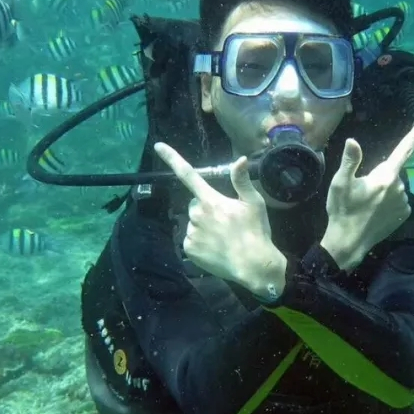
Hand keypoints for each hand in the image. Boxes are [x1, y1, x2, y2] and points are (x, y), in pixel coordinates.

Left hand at [154, 143, 286, 297]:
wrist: (253, 266)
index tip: (158, 146)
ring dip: (204, 226)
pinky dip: (201, 242)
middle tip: (225, 220)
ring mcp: (192, 233)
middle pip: (195, 204)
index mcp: (211, 201)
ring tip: (223, 237)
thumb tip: (240, 159)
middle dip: (206, 208)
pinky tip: (216, 247)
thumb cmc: (256, 232)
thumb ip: (242, 181)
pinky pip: (191, 240)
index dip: (172, 158)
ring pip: (194, 223)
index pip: (189, 174)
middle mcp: (198, 215)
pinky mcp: (189, 249)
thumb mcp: (254, 204)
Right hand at [321, 117, 413, 271]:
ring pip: (395, 187)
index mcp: (385, 176)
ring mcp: (404, 202)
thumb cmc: (342, 211)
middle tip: (361, 191)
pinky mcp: (405, 215)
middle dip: (380, 176)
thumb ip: (350, 161)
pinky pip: (398, 200)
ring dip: (384, 190)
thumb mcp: (340, 183)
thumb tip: (353, 141)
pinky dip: (389, 202)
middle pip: (392, 172)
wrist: (348, 243)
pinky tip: (375, 212)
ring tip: (366, 204)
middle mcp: (400, 187)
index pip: (405, 148)